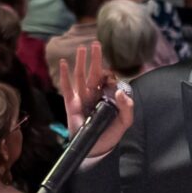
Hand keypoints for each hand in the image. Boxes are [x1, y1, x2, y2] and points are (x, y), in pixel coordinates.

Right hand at [59, 41, 133, 156]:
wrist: (97, 149)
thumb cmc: (111, 134)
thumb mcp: (125, 121)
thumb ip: (127, 107)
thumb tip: (120, 91)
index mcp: (106, 96)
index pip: (106, 79)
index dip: (106, 70)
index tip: (108, 65)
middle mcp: (94, 95)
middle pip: (93, 73)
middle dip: (95, 59)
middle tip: (96, 43)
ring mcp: (82, 98)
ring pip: (80, 76)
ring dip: (81, 62)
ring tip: (81, 48)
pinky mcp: (71, 104)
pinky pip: (67, 87)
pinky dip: (64, 75)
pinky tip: (64, 63)